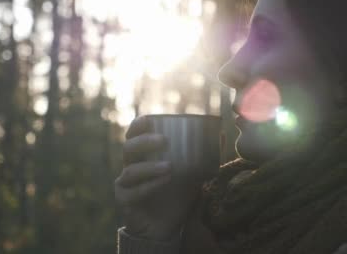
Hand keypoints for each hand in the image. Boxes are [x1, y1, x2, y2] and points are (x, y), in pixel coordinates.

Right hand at [114, 116, 197, 240]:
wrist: (168, 227)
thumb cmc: (178, 195)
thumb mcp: (192, 174)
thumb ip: (202, 156)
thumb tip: (221, 135)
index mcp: (143, 155)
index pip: (133, 135)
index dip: (137, 125)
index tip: (149, 120)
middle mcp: (130, 166)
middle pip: (129, 148)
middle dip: (145, 142)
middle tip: (165, 141)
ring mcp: (125, 184)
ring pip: (131, 171)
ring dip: (150, 167)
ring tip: (170, 167)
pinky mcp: (125, 201)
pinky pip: (133, 192)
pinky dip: (150, 185)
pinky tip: (165, 181)